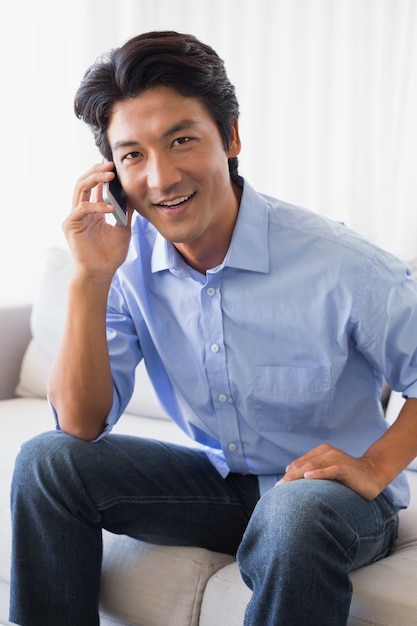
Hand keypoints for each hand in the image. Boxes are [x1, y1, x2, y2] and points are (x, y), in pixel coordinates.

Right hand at [64, 161, 133, 278]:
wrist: (102, 272)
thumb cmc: (110, 254)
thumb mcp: (123, 228)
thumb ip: (125, 212)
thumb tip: (133, 194)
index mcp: (92, 211)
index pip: (94, 186)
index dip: (102, 174)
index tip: (114, 164)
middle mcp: (81, 211)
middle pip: (84, 182)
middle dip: (97, 171)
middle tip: (110, 164)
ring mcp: (74, 217)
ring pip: (80, 189)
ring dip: (94, 179)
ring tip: (109, 175)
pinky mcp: (70, 225)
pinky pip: (82, 208)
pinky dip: (97, 205)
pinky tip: (111, 207)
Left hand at [275, 443, 381, 499]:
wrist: (374, 473)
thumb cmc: (348, 474)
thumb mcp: (328, 469)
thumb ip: (313, 470)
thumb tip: (290, 474)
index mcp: (321, 451)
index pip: (300, 463)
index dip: (288, 474)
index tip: (277, 487)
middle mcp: (327, 452)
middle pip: (303, 465)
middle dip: (289, 477)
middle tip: (278, 489)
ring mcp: (336, 459)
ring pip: (313, 467)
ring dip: (298, 476)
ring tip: (286, 485)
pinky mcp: (344, 468)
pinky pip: (330, 470)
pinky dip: (318, 474)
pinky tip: (308, 478)